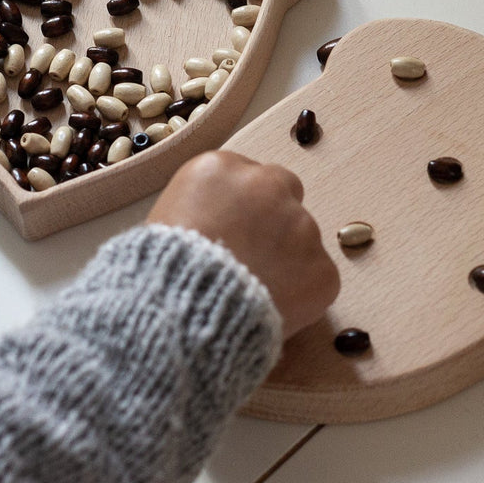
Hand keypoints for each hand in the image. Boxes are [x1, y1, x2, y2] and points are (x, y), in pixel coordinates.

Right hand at [148, 151, 338, 338]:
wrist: (181, 314)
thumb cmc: (161, 274)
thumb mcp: (165, 222)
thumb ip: (203, 210)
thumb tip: (219, 227)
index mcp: (221, 168)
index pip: (246, 176)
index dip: (241, 208)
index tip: (232, 231)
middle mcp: (267, 185)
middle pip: (283, 191)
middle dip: (273, 219)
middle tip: (253, 256)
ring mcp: (301, 225)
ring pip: (302, 238)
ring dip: (287, 259)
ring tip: (254, 292)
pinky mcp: (322, 268)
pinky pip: (317, 279)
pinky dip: (302, 295)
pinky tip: (272, 310)